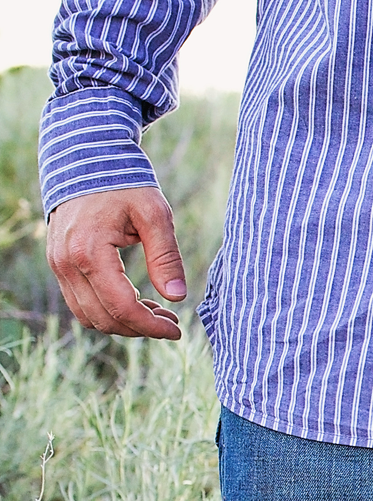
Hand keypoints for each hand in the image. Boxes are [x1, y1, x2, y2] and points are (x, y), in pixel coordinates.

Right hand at [46, 187, 187, 338]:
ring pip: (88, 316)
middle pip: (103, 318)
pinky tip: (137, 302)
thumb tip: (177, 297)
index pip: (121, 307)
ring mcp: (57, 264)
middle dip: (140, 328)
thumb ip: (166, 257)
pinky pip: (80, 302)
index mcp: (89, 252)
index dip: (151, 326)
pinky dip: (107, 310)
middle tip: (171, 322)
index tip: (177, 331)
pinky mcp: (58, 263)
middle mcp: (66, 262)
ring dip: (123, 323)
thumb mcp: (155, 215)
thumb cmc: (124, 183)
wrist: (85, 159)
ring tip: (157, 313)